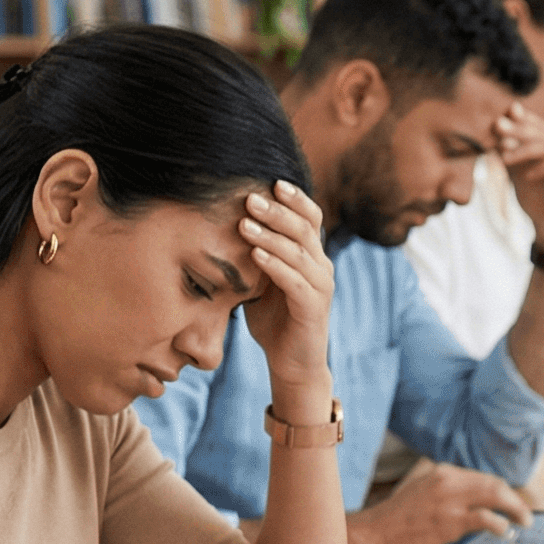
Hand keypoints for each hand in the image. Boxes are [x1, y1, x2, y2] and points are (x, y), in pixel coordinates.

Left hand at [236, 181, 334, 413]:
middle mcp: (322, 266)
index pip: (310, 217)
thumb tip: (221, 224)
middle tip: (250, 198)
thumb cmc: (274, 319)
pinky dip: (275, 266)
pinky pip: (295, 281)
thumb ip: (256, 254)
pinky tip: (255, 254)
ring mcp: (321, 287)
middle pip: (305, 228)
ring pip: (299, 252)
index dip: (294, 198)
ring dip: (271, 236)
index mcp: (312, 255)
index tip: (270, 181)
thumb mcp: (262, 279)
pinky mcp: (313, 308)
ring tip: (245, 223)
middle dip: (277, 211)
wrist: (292, 362)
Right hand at [350, 462, 531, 543]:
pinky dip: (500, 524)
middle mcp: (448, 481)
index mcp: (442, 472)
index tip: (511, 503)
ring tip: (524, 521)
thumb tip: (471, 499)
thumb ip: (445, 490)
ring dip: (515, 509)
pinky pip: (484, 519)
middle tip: (525, 514)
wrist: (373, 532)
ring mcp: (449, 500)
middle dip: (514, 499)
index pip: (483, 478)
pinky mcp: (449, 521)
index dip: (502, 491)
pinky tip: (504, 530)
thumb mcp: (421, 491)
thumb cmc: (396, 518)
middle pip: (494, 484)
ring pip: (495, 496)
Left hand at [494, 102, 543, 257]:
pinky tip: (527, 176)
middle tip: (499, 129)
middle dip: (520, 131)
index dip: (522, 121)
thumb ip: (513, 149)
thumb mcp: (519, 172)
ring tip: (505, 158)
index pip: (543, 127)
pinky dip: (543, 167)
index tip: (500, 120)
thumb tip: (500, 121)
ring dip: (527, 150)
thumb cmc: (538, 203)